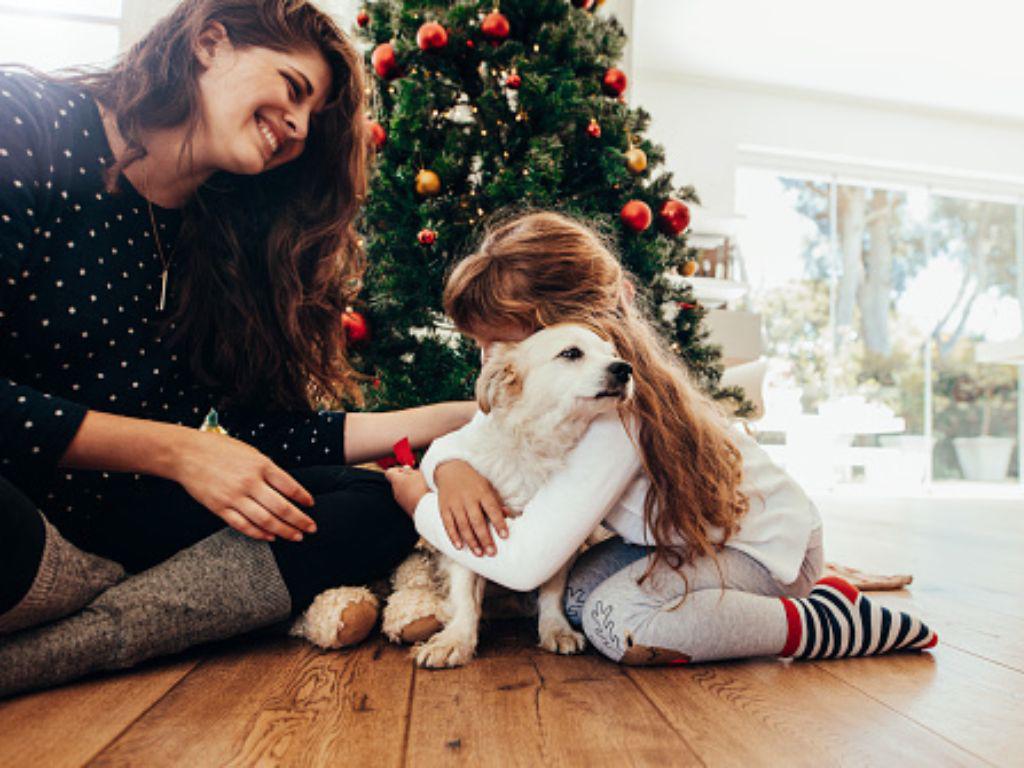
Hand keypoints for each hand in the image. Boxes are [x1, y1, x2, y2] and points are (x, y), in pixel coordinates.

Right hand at [171, 430, 316, 541]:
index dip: (303, 498)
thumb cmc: (219, 449)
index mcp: (261, 465)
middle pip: (282, 508)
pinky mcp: (220, 508)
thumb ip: (267, 469)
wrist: (186, 453)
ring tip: (296, 536)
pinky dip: (260, 534)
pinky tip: (271, 537)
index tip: (311, 505)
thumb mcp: (250, 452)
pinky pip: (244, 526)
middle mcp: (250, 482)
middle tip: (311, 528)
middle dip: (300, 521)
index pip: (290, 486)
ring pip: (266, 521)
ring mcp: (235, 497)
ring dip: (285, 531)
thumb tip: (286, 488)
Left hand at [385, 466, 429, 516]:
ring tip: (423, 487)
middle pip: (397, 482)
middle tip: (418, 477)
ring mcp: (400, 501)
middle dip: (406, 478)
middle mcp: (395, 491)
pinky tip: (423, 495)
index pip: (389, 473)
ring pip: (403, 490)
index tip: (406, 470)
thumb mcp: (418, 474)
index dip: (397, 469)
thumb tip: (405, 468)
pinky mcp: (407, 508)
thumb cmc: (422, 489)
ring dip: (411, 487)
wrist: (426, 508)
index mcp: (396, 481)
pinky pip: (408, 499)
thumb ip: (410, 470)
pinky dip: (413, 496)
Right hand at [434, 460, 508, 556]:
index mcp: (482, 492)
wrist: (450, 469)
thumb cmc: (474, 482)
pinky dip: (453, 536)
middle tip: (492, 552)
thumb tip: (509, 516)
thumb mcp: (488, 487)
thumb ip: (497, 503)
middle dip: (485, 538)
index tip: (505, 536)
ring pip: (463, 525)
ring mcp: (455, 503)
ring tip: (479, 553)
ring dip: (471, 541)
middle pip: (477, 521)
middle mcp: (468, 498)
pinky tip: (460, 546)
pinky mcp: (444, 507)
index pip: (492, 509)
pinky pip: (448, 524)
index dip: (498, 523)